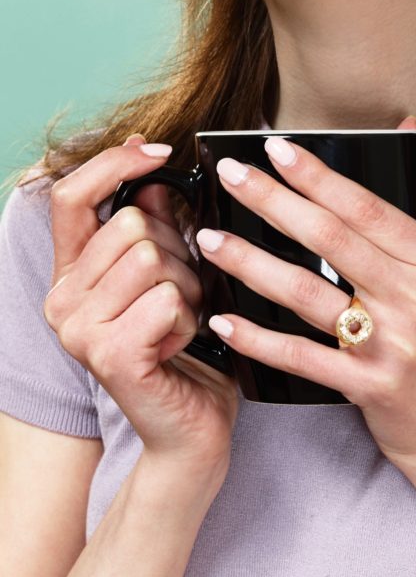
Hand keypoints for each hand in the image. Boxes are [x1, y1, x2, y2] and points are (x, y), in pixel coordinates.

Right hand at [43, 134, 238, 479]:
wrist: (190, 425)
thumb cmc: (187, 350)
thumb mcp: (172, 278)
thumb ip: (157, 229)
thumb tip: (152, 178)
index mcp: (73, 275)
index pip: (71, 196)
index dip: (113, 164)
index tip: (157, 151)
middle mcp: (62, 300)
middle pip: (132, 225)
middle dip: (178, 254)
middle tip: (184, 294)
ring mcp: (79, 330)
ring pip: (153, 257)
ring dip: (189, 287)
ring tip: (185, 321)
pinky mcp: (110, 355)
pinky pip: (168, 299)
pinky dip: (191, 318)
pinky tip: (183, 344)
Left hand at [195, 118, 415, 476]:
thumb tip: (411, 130)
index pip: (369, 208)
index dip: (319, 176)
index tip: (275, 148)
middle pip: (332, 240)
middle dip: (275, 202)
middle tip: (231, 175)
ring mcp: (391, 346)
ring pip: (308, 294)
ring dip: (253, 264)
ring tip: (210, 239)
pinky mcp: (367, 388)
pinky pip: (302, 357)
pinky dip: (259, 339)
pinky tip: (223, 319)